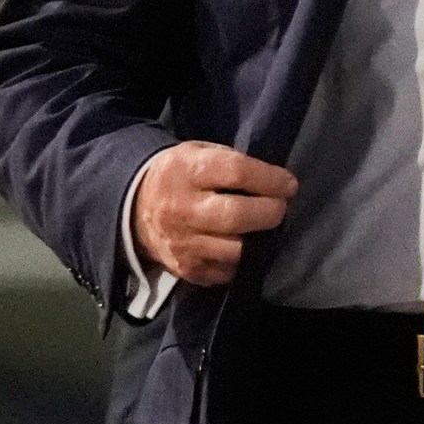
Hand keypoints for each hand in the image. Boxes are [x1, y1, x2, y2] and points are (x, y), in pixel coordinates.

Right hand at [133, 142, 297, 286]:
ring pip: (236, 250)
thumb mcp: (198, 152)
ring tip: (263, 229)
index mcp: (186, 171)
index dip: (270, 179)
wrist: (134, 208)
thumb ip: (231, 163)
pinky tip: (243, 246)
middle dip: (270, 212)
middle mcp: (182, 208)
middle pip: (237, 216)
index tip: (289, 184)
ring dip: (260, 241)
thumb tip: (274, 183)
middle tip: (279, 208)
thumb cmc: (180, 175)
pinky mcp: (187, 269)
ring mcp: (183, 243)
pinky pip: (228, 271)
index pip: (236, 172)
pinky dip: (242, 260)